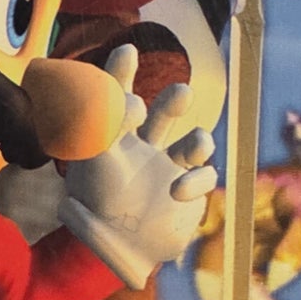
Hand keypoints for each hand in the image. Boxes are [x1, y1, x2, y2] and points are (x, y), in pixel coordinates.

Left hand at [58, 43, 217, 288]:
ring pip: (196, 145)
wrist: (113, 250)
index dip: (123, 72)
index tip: (127, 49)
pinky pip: (204, 177)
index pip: (119, 98)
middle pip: (164, 115)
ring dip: (200, 142)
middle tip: (181, 92)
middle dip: (175, 101)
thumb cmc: (96, 205)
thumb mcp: (96, 157)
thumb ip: (109, 123)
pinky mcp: (187, 194)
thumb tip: (132, 99)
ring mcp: (169, 171)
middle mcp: (144, 151)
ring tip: (194, 148)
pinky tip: (176, 191)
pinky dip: (195, 180)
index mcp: (116, 139)